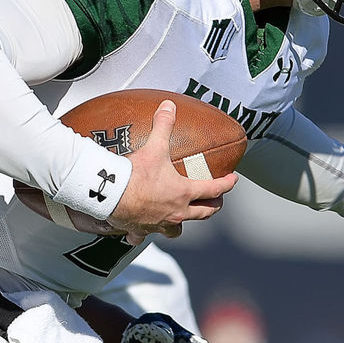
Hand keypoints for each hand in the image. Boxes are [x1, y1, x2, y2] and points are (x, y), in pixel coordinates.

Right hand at [106, 101, 236, 244]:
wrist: (110, 194)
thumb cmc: (135, 174)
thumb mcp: (154, 147)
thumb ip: (164, 125)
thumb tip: (169, 106)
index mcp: (183, 193)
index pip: (213, 189)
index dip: (227, 184)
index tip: (233, 180)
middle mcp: (175, 212)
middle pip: (202, 213)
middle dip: (212, 206)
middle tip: (215, 201)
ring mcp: (158, 224)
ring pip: (177, 230)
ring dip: (182, 224)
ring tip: (181, 217)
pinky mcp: (140, 230)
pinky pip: (143, 236)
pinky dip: (142, 234)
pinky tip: (139, 232)